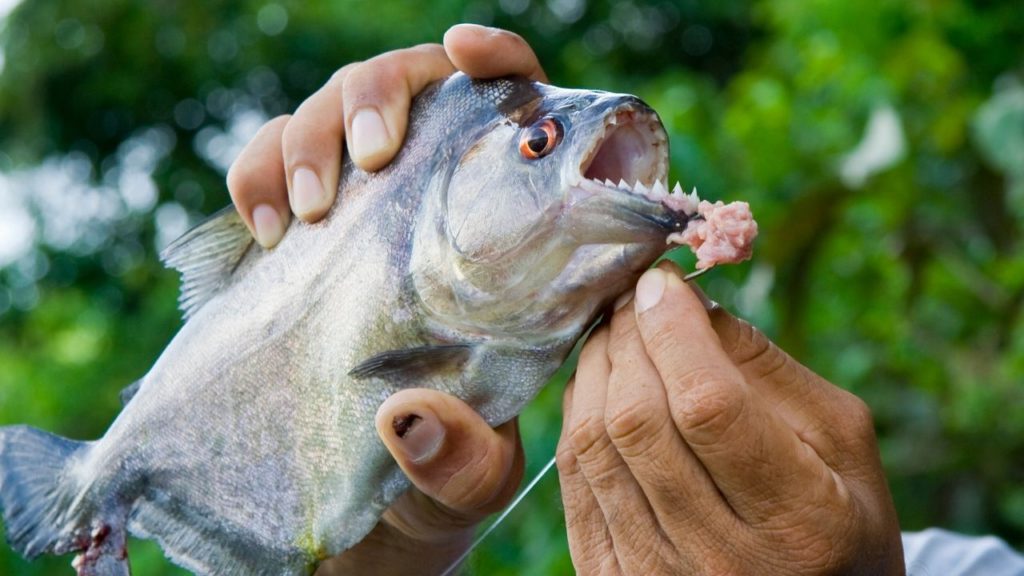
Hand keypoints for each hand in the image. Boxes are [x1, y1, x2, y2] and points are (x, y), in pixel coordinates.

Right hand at [225, 24, 546, 572]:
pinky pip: (270, 160)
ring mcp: (366, 201)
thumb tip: (410, 422)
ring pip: (334, 107)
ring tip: (307, 212)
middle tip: (369, 157)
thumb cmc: (447, 464)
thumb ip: (464, 457)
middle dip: (379, 97)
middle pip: (413, 85)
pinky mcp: (303, 221)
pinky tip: (267, 229)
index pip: (517, 106)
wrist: (368, 485)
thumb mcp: (474, 473)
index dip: (497, 62)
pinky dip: (256, 172)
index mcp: (511, 227)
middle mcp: (438, 192)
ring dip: (309, 135)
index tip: (464, 51)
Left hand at [557, 262, 903, 574]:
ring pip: (592, 444)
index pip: (707, 405)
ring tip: (619, 333)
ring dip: (596, 367)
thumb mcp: (840, 439)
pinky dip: (579, 413)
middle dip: (628, 337)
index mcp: (798, 523)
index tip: (663, 282)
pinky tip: (601, 384)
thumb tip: (688, 304)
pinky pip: (572, 478)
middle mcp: (720, 560)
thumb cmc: (837, 515)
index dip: (673, 330)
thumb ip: (768, 368)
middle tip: (637, 299)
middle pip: (636, 419)